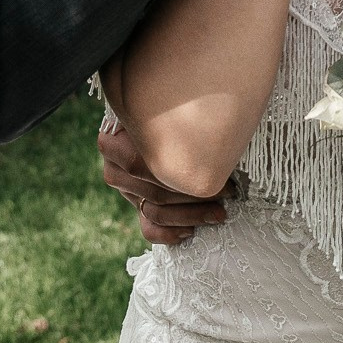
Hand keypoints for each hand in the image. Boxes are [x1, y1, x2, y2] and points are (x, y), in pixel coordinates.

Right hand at [99, 116, 233, 246]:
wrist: (164, 119)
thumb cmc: (175, 110)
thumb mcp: (167, 109)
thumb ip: (170, 117)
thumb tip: (206, 120)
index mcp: (113, 140)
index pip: (140, 164)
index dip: (181, 172)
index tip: (218, 171)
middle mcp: (115, 167)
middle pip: (154, 190)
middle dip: (196, 194)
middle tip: (229, 192)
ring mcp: (127, 190)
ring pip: (155, 211)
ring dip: (191, 215)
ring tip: (220, 212)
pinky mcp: (138, 207)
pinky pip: (149, 228)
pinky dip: (169, 234)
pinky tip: (191, 230)